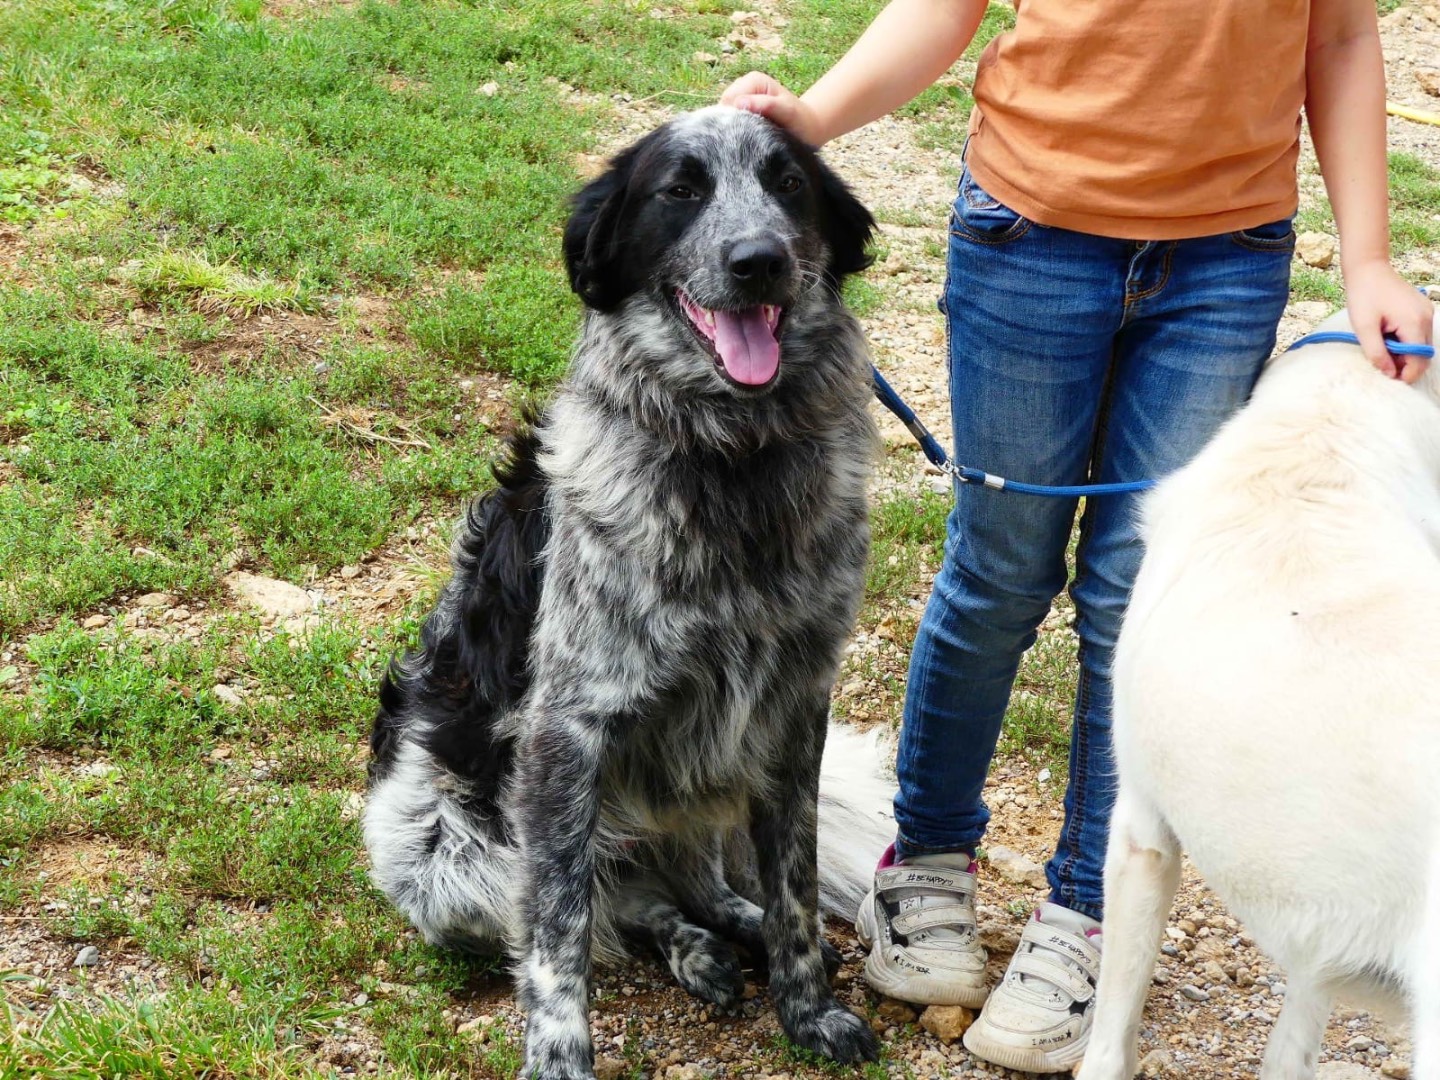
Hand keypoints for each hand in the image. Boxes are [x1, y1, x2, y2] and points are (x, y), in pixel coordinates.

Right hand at [720, 71, 825, 144]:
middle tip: (750, 136)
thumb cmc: (800, 120)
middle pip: (723, 107)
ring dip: (733, 128)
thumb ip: (766, 106)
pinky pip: (727, 122)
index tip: (749, 131)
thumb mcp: (787, 112)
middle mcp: (744, 86)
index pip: (730, 99)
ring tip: (751, 136)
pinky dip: (734, 131)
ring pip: (723, 116)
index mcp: (753, 80)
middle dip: (732, 123)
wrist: (807, 128)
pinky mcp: (739, 111)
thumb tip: (739, 103)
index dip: (734, 117)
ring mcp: (740, 99)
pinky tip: (747, 137)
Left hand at [1343, 259, 1435, 383]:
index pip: (1419, 359)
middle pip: (1424, 355)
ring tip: (1383, 352)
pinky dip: (1407, 342)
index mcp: (1414, 323)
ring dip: (1406, 355)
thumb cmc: (1363, 296)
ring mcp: (1427, 312)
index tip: (1389, 381)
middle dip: (1406, 366)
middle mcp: (1426, 318)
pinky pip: (1419, 334)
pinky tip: (1389, 339)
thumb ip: (1377, 353)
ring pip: (1422, 345)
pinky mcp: (1422, 310)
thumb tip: (1388, 374)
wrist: (1369, 269)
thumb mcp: (1364, 328)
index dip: (1406, 374)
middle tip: (1384, 369)